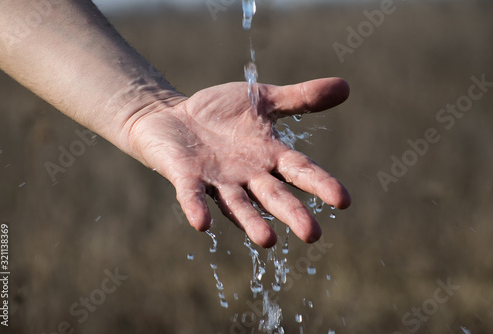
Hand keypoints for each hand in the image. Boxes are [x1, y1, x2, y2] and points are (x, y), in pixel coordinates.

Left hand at [126, 78, 350, 247]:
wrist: (173, 116)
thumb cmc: (220, 113)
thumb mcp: (263, 100)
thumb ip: (301, 97)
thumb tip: (346, 87)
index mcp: (268, 155)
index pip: (300, 170)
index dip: (320, 184)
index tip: (343, 200)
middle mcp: (247, 174)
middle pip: (273, 195)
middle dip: (292, 213)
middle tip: (312, 235)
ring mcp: (216, 179)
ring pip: (238, 204)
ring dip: (251, 222)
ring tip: (267, 242)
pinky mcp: (186, 177)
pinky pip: (192, 195)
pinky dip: (197, 208)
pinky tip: (202, 224)